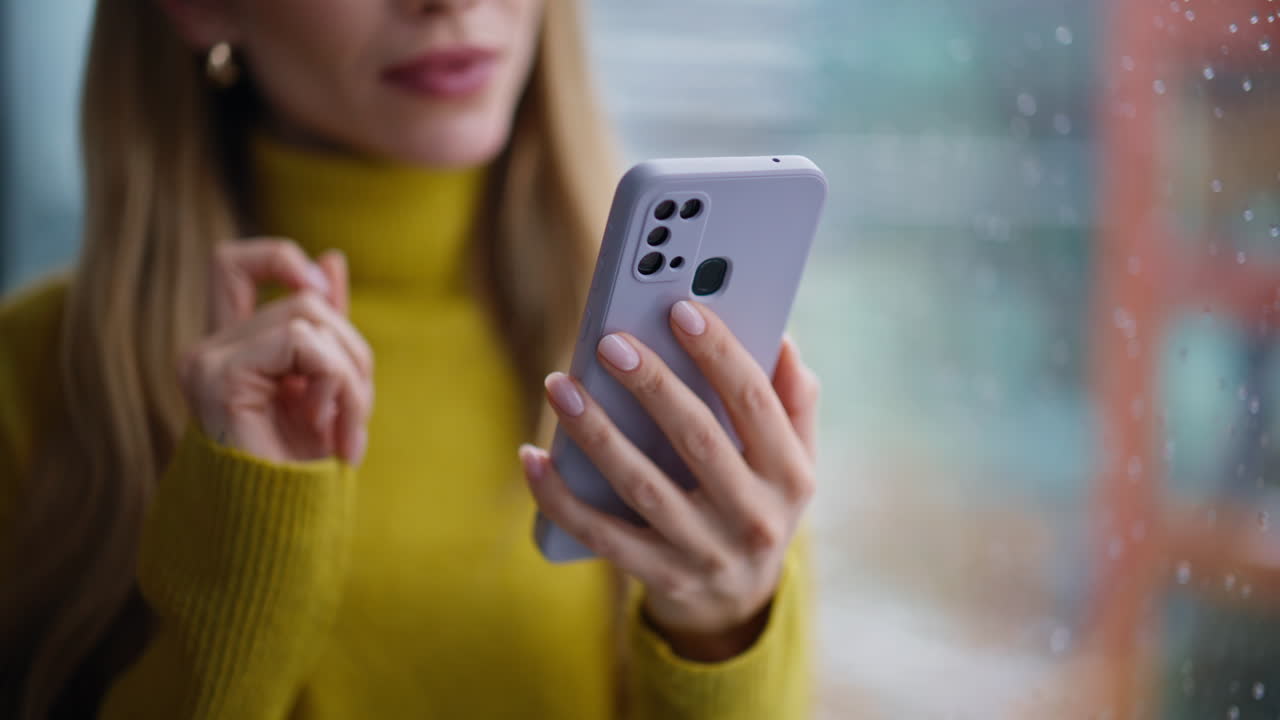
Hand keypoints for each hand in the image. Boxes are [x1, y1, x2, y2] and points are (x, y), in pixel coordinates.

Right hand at [179, 238, 374, 465]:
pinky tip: (327, 429)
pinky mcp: (218, 376)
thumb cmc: (302, 471)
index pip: (233, 263)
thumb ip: (325, 330)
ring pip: (309, 316)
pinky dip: (336, 381)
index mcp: (232, 349)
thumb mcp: (327, 388)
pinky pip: (302, 342)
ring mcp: (207, 361)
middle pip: (304, 297)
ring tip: (346, 431)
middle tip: (356, 418)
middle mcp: (209, 349)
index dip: (281, 259)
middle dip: (354, 354)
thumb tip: (331, 259)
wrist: (280, 534)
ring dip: (351, 376)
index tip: (324, 287)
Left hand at [520, 301, 819, 661]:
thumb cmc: (759, 501)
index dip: (720, 352)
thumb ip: (793, 400)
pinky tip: (533, 457)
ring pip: (641, 485)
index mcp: (791, 475)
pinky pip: (600, 535)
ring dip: (596, 432)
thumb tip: (782, 338)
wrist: (738, 602)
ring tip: (560, 386)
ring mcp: (705, 552)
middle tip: (609, 342)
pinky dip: (560, 497)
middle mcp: (755, 517)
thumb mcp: (794, 459)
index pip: (755, 402)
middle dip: (651, 385)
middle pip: (698, 438)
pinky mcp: (660, 576)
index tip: (681, 309)